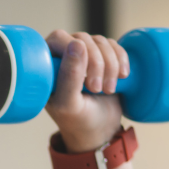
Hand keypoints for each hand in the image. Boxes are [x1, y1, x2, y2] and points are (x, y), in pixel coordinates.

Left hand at [43, 30, 128, 152]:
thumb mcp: (69, 104)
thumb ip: (69, 77)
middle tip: (98, 89)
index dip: (77, 55)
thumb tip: (76, 43)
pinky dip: (121, 60)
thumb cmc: (77, 120)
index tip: (87, 83)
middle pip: (83, 38)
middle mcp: (62, 54)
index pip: (59, 39)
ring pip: (101, 41)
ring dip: (110, 65)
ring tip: (108, 89)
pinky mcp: (103, 56)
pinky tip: (122, 77)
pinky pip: (115, 45)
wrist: (99, 130)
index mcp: (45, 64)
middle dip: (97, 63)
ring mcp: (84, 54)